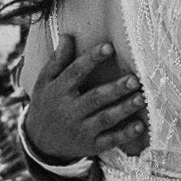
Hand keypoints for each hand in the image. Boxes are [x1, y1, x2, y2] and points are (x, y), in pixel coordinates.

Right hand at [23, 34, 146, 161]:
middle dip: (115, 89)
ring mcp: (81, 129)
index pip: (76, 73)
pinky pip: (109, 140)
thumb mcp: (45, 81)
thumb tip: (67, 35)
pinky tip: (141, 126)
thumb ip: (57, 60)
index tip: (109, 47)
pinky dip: (125, 135)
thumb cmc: (46, 104)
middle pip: (95, 98)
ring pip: (105, 119)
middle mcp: (70, 110)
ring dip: (124, 109)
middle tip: (134, 79)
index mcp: (59, 91)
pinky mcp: (90, 145)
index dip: (91, 59)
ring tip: (141, 99)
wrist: (39, 142)